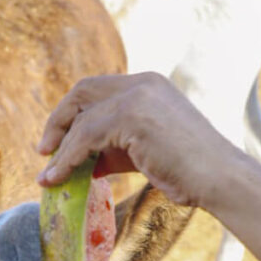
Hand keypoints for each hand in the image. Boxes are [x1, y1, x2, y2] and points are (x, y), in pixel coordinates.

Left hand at [37, 73, 235, 207]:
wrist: (217, 177)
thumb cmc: (185, 171)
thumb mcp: (140, 153)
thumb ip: (112, 150)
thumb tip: (82, 164)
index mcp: (147, 85)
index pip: (95, 89)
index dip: (71, 113)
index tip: (55, 142)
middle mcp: (142, 83)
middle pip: (82, 91)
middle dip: (58, 121)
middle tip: (43, 151)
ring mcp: (138, 96)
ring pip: (81, 119)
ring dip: (59, 150)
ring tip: (48, 177)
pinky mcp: (133, 116)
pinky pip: (85, 136)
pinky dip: (66, 159)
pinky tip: (57, 177)